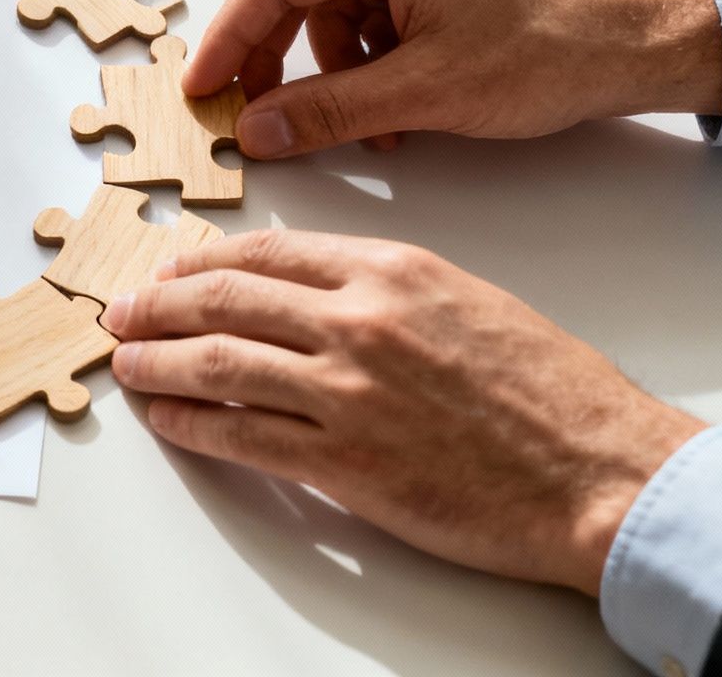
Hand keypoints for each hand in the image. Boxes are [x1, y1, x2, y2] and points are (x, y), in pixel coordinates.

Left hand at [107, 230, 705, 594]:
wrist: (600, 470)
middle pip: (225, 300)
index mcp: (390, 271)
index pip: (268, 251)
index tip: (168, 271)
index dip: (202, 262)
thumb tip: (310, 295)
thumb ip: (384, 289)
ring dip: (158, 363)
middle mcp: (358, 321)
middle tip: (121, 312)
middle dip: (158, 306)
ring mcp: (346, 391)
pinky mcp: (343, 462)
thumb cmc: (550, 391)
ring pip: (218, 365)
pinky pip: (241, 436)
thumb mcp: (466, 300)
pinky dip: (192, 426)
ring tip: (127, 365)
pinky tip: (168, 420)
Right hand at [185, 0, 721, 157]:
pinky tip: (391, 108)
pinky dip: (367, 63)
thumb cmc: (554, 50)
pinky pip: (372, 13)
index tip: (202, 86)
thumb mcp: (425, 93)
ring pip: (333, 7)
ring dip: (328, 70)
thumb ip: (328, 112)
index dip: (228, 37)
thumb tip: (259, 129)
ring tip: (356, 126)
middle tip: (250, 110)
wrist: (641, 42)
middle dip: (271, 55)